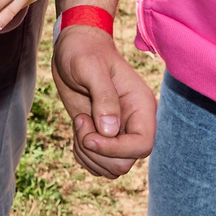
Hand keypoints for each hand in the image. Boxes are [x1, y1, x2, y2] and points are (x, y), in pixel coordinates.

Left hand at [50, 24, 156, 177]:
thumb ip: (103, 97)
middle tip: (80, 122)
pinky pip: (98, 164)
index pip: (142, 145)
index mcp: (141, 106)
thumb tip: (110, 130)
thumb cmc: (83, 51)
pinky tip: (77, 130)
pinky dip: (83, 155)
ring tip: (79, 123)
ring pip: (111, 168)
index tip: (89, 137)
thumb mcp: (90, 67)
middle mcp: (134, 123)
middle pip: (124, 162)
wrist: (73, 48)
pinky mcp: (103, 136)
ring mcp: (118, 132)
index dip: (115, 149)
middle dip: (96, 151)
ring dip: (88, 154)